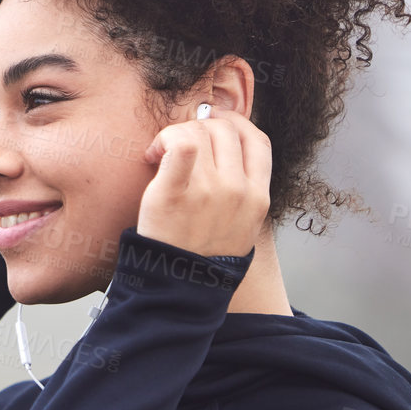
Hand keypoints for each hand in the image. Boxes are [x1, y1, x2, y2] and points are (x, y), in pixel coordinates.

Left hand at [137, 104, 270, 256]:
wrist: (179, 287)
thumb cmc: (204, 253)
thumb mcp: (242, 223)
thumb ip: (242, 186)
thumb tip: (224, 142)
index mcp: (257, 196)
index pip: (257, 139)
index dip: (234, 122)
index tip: (213, 122)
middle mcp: (238, 191)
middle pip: (225, 130)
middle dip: (199, 128)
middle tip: (177, 145)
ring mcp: (208, 191)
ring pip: (198, 131)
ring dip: (176, 133)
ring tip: (160, 154)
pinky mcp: (174, 193)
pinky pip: (179, 145)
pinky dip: (165, 139)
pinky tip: (153, 155)